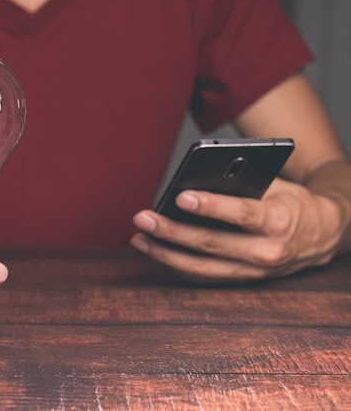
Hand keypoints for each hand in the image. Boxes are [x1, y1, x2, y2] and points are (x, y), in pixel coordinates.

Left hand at [130, 178, 343, 282]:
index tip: (180, 197)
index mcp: (278, 222)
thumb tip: (196, 179)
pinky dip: (175, 264)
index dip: (211, 206)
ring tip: (139, 238)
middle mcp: (265, 252)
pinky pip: (202, 276)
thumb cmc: (291, 203)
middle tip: (143, 218)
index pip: (242, 214)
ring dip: (164, 253)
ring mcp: (252, 272)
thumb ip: (242, 182)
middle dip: (172, 231)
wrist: (320, 237)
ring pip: (200, 267)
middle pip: (211, 244)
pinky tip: (154, 250)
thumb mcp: (277, 185)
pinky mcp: (240, 281)